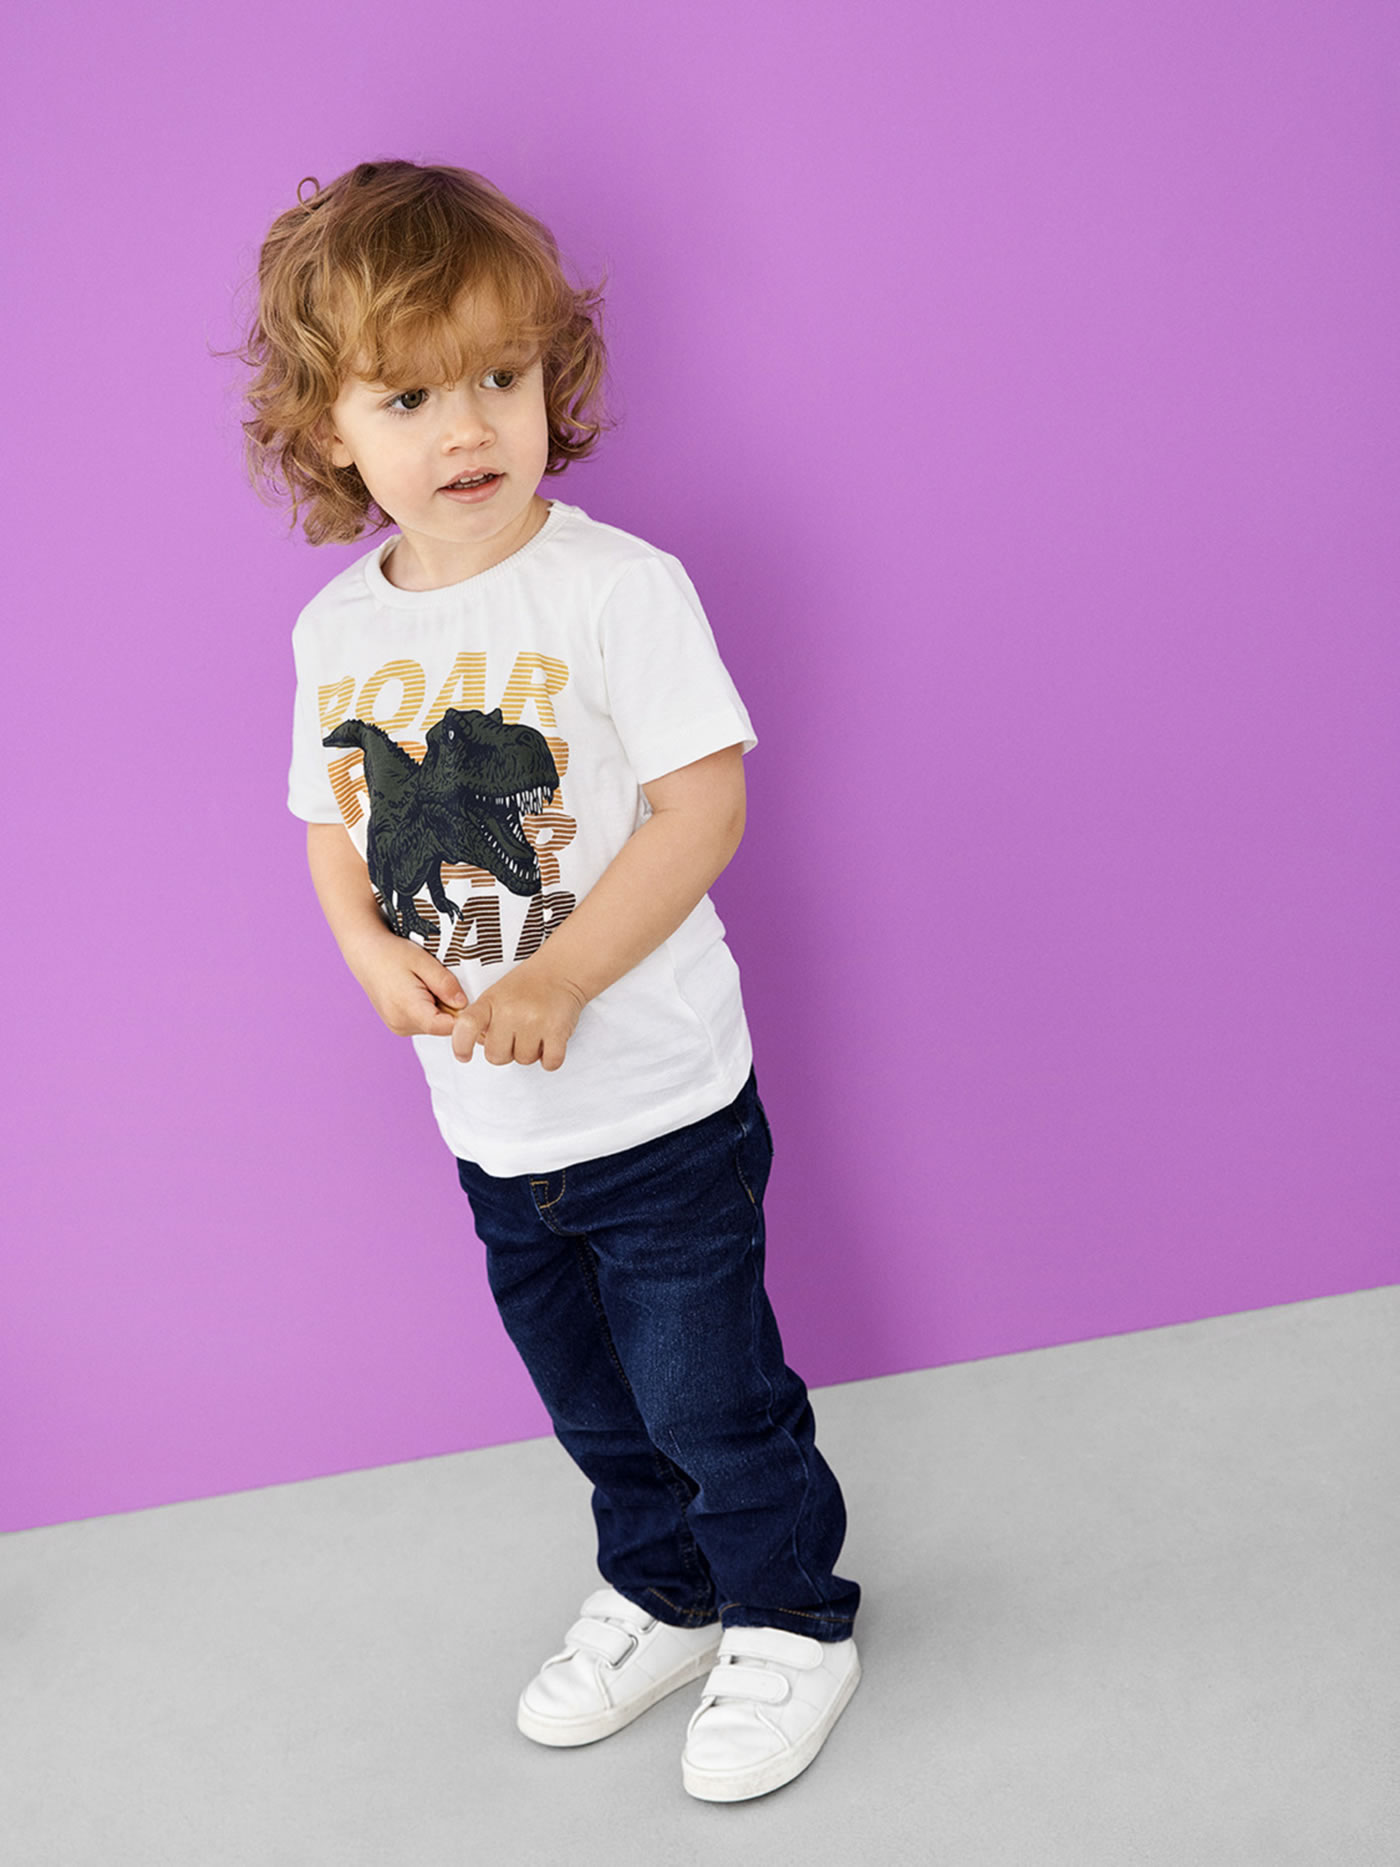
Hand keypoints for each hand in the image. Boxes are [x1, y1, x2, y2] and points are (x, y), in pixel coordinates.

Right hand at [345, 927, 467, 1036]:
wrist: (365, 952)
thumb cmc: (390, 953)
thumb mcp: (423, 961)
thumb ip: (445, 984)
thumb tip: (464, 1004)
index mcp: (408, 1010)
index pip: (447, 1027)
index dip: (462, 1015)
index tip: (466, 997)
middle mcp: (401, 1024)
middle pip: (441, 1026)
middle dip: (450, 1008)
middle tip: (441, 982)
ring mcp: (398, 1026)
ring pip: (434, 1025)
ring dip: (439, 1008)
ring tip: (426, 983)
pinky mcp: (397, 1025)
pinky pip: (423, 1021)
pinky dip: (428, 1008)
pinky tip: (420, 989)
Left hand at [451, 964, 586, 1069]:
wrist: (561, 970)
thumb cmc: (527, 986)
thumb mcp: (497, 995)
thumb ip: (484, 1020)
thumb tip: (477, 1045)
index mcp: (490, 1001)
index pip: (466, 1026)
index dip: (461, 1046)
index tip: (464, 1056)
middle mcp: (510, 1010)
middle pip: (496, 1056)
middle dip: (507, 1052)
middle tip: (518, 1035)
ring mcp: (534, 1021)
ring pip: (524, 1060)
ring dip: (532, 1053)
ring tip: (537, 1032)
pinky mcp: (557, 1030)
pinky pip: (549, 1063)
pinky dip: (551, 1059)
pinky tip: (551, 1042)